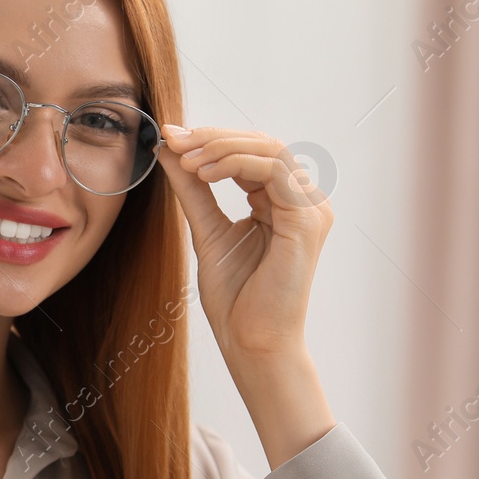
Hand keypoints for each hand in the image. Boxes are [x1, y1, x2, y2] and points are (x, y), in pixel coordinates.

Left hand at [155, 126, 332, 361]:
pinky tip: (202, 174)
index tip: (168, 138)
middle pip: (262, 144)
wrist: (250, 341)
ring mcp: (310, 209)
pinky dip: (235, 164)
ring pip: (269, 150)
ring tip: (184, 159)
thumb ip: (192, 189)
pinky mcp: (307, 220)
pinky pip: (274, 172)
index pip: (251, 152)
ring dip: (220, 147)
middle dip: (212, 137)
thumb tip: (169, 150)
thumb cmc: (235, 298)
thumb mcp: (205, 229)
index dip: (210, 140)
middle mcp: (301, 202)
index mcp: (282, 203)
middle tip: (172, 140)